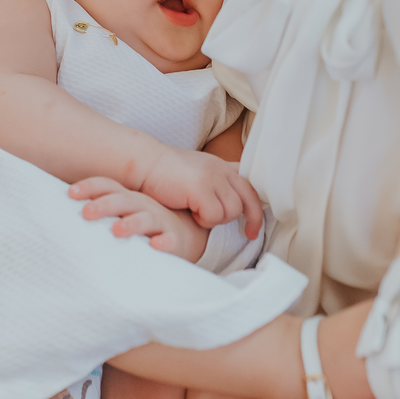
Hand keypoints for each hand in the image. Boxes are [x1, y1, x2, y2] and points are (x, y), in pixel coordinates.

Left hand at [68, 177, 207, 260]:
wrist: (179, 236)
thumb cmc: (141, 224)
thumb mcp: (119, 214)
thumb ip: (96, 213)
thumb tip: (56, 218)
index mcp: (127, 198)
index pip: (107, 186)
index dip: (89, 187)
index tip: (70, 193)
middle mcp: (143, 206)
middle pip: (123, 200)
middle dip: (104, 205)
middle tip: (86, 213)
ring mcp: (159, 222)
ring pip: (145, 219)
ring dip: (131, 223)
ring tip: (117, 230)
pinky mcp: (174, 240)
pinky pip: (170, 241)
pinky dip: (164, 242)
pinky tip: (156, 246)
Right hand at [139, 146, 262, 237]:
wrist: (143, 164)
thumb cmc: (164, 174)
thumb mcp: (196, 172)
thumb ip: (214, 183)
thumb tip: (228, 206)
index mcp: (221, 166)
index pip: (250, 186)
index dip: (256, 208)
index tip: (253, 228)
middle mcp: (220, 170)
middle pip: (247, 200)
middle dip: (248, 219)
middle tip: (247, 234)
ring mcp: (212, 178)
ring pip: (232, 211)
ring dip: (216, 219)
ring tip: (197, 214)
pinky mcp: (201, 189)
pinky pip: (214, 216)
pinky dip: (203, 220)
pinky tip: (190, 213)